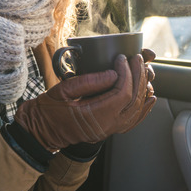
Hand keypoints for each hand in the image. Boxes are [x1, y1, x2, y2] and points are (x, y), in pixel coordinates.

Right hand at [15, 52, 156, 151]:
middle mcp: (106, 126)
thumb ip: (88, 82)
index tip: (121, 58)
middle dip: (137, 76)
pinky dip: (144, 108)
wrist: (40, 132)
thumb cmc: (47, 111)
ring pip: (137, 110)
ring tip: (143, 71)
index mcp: (95, 116)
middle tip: (136, 59)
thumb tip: (112, 73)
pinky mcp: (108, 129)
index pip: (122, 93)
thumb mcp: (62, 91)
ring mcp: (109, 130)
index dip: (126, 73)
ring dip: (143, 89)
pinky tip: (150, 97)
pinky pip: (133, 120)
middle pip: (134, 100)